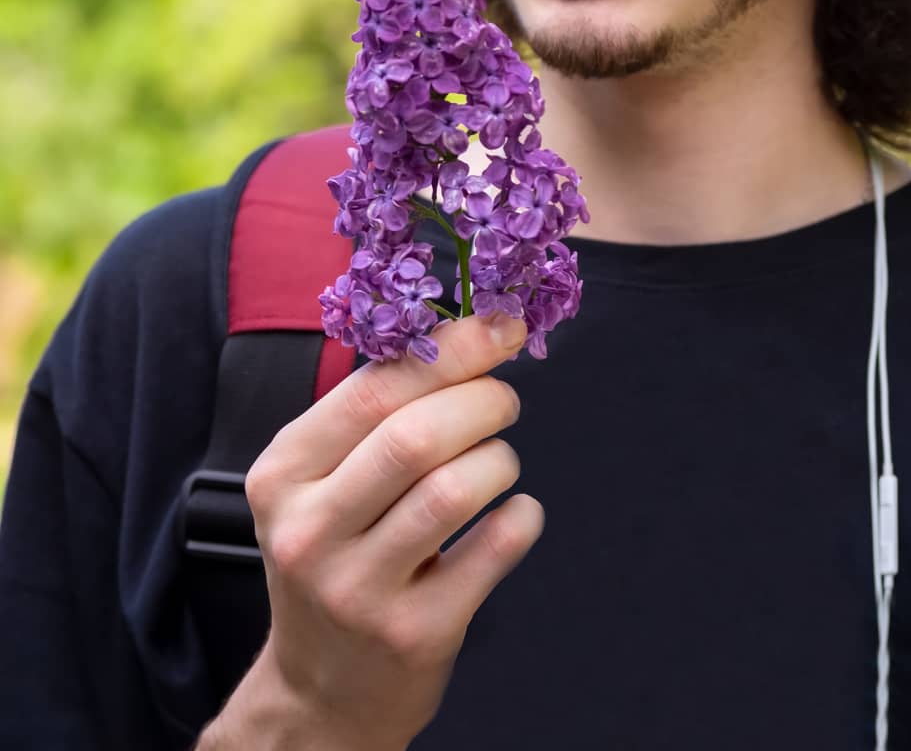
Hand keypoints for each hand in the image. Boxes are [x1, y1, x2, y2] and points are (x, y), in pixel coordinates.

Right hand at [242, 310, 541, 749]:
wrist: (321, 690)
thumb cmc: (336, 555)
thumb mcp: (321, 483)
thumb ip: (375, 411)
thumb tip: (466, 330)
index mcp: (282, 475)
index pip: (372, 390)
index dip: (450, 350)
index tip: (501, 326)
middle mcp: (309, 533)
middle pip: (415, 436)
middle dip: (482, 400)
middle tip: (505, 400)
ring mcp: (358, 591)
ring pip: (455, 489)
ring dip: (500, 459)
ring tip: (499, 462)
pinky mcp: (414, 635)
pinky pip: (494, 549)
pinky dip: (522, 516)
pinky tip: (513, 514)